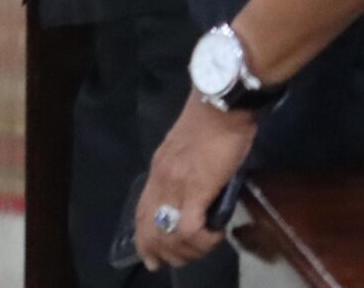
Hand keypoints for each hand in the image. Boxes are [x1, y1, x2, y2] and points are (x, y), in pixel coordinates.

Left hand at [134, 94, 253, 270]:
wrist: (222, 103)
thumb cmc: (212, 122)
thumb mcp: (188, 149)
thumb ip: (186, 172)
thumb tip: (196, 194)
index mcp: (158, 170)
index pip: (141, 213)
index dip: (144, 240)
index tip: (153, 258)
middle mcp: (161, 179)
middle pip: (150, 230)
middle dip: (165, 253)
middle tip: (183, 260)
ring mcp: (176, 184)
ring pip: (168, 235)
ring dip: (188, 250)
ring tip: (205, 245)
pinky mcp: (196, 188)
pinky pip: (189, 229)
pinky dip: (203, 240)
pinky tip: (215, 234)